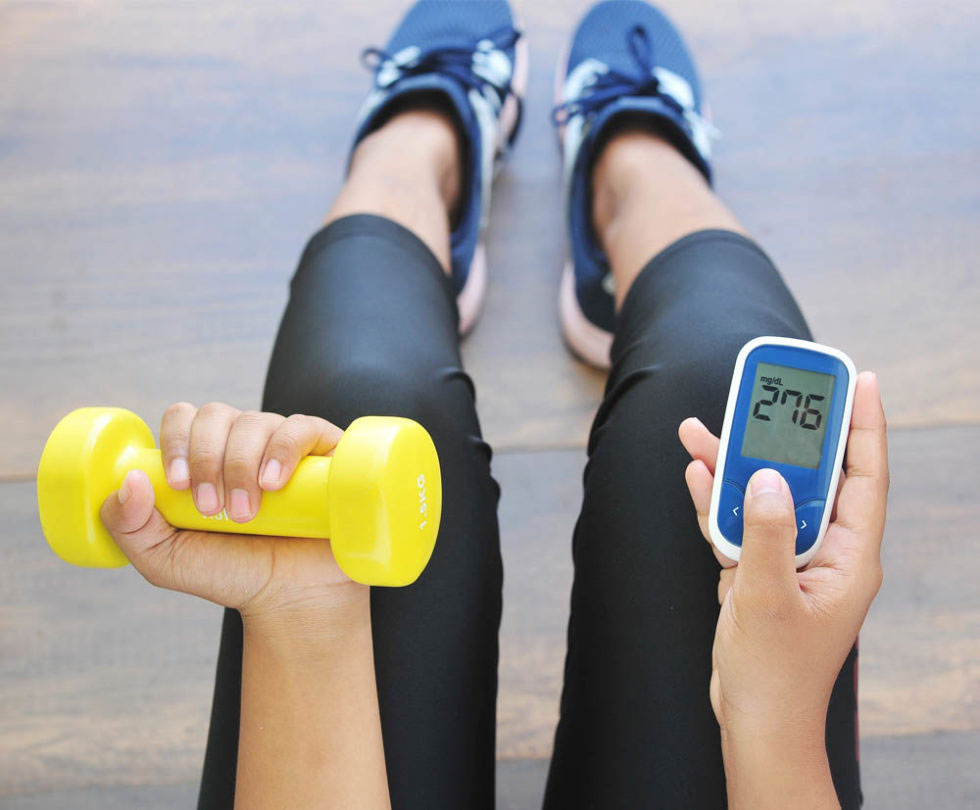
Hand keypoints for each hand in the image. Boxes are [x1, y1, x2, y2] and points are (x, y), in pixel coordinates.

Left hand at [99, 402, 364, 623]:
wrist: (292, 598)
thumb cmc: (233, 574)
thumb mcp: (166, 561)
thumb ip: (131, 527)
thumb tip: (130, 480)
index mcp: (205, 455)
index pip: (184, 418)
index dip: (177, 442)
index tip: (179, 485)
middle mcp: (243, 441)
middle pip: (215, 415)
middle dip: (206, 459)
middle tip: (212, 509)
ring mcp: (284, 443)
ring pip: (254, 422)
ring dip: (240, 465)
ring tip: (247, 513)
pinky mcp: (324, 451)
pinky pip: (301, 427)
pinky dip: (283, 449)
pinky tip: (273, 484)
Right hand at [679, 372, 887, 747]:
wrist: (754, 719)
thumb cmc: (774, 672)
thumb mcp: (768, 599)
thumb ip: (765, 534)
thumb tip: (763, 476)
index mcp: (849, 557)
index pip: (864, 476)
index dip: (865, 425)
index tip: (859, 380)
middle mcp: (826, 551)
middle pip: (809, 475)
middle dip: (784, 434)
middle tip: (766, 394)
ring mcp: (791, 560)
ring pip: (767, 494)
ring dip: (735, 465)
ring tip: (702, 430)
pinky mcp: (761, 570)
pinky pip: (740, 521)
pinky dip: (718, 498)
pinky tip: (696, 472)